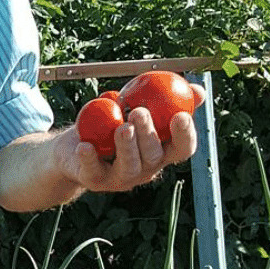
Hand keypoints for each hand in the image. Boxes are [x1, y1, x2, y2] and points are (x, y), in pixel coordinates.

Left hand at [58, 85, 204, 192]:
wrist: (72, 149)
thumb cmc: (111, 126)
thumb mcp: (135, 109)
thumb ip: (164, 101)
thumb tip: (196, 88)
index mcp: (160, 153)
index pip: (181, 149)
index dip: (184, 135)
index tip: (181, 115)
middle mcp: (145, 169)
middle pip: (153, 156)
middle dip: (148, 134)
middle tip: (139, 112)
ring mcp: (120, 178)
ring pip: (129, 166)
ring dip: (126, 146)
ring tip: (121, 127)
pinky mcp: (94, 180)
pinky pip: (93, 170)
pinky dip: (89, 158)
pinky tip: (85, 146)